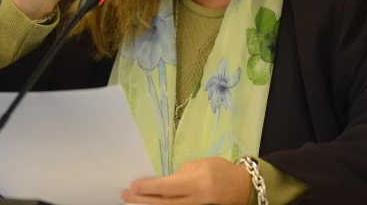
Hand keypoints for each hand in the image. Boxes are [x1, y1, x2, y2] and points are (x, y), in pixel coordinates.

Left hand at [121, 157, 251, 204]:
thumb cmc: (221, 170)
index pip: (167, 187)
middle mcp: (196, 200)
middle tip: (125, 195)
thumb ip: (181, 175)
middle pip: (163, 203)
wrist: (242, 187)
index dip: (148, 187)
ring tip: (131, 202)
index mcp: (197, 184)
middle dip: (142, 200)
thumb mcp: (201, 165)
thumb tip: (162, 184)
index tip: (133, 185)